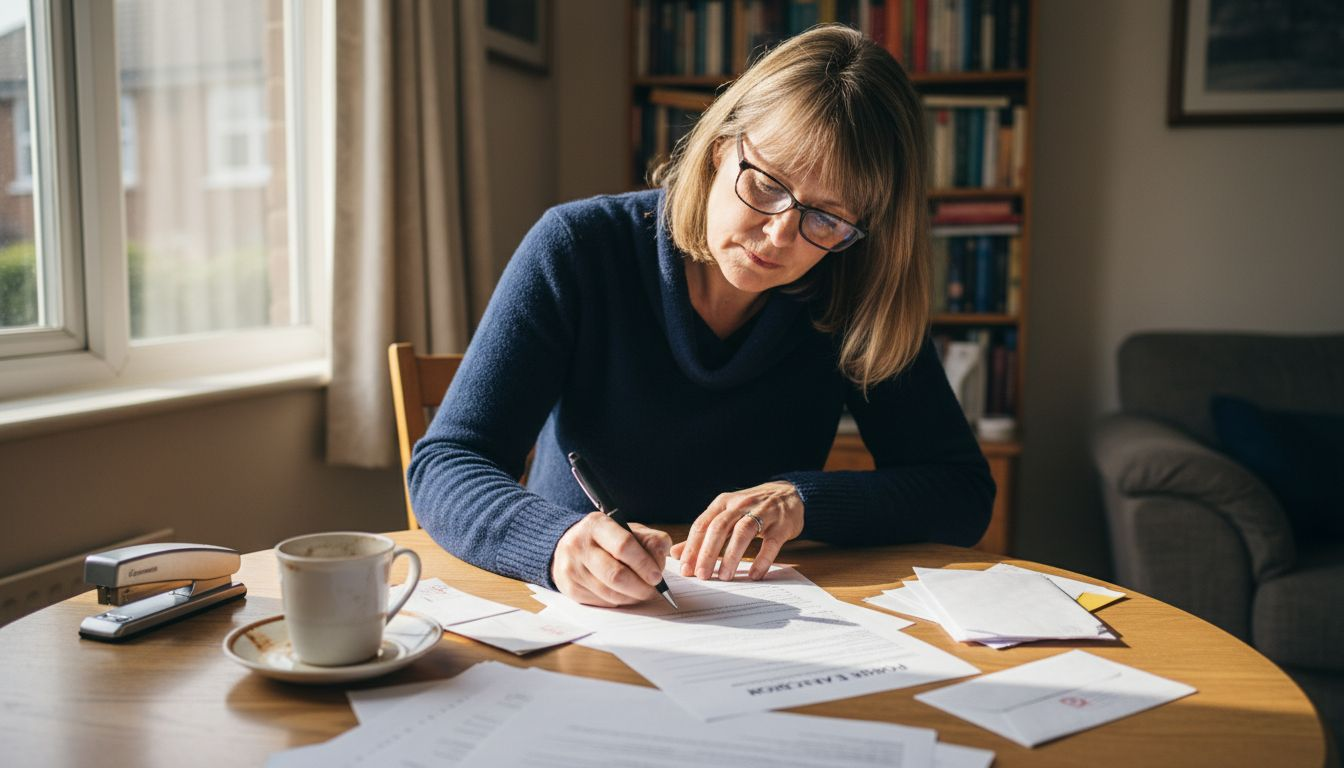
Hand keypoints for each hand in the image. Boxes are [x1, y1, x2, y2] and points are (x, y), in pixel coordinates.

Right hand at [551, 512, 671, 606]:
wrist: (572, 546)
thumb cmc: (608, 539)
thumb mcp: (630, 530)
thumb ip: (651, 540)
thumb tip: (660, 558)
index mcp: (596, 525)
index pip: (624, 546)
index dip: (644, 564)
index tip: (657, 576)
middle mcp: (579, 545)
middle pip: (615, 575)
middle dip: (640, 587)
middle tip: (652, 589)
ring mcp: (572, 568)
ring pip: (609, 593)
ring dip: (632, 597)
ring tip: (641, 592)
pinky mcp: (570, 588)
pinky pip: (601, 602)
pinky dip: (618, 601)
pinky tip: (624, 593)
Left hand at [670, 481, 802, 581]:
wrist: (788, 494)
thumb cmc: (751, 508)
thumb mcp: (726, 515)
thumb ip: (703, 534)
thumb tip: (676, 553)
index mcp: (723, 503)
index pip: (702, 524)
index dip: (692, 547)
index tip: (685, 568)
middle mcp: (740, 504)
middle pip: (719, 527)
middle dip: (708, 552)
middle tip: (701, 575)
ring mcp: (762, 512)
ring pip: (743, 532)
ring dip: (731, 555)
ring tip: (724, 576)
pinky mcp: (781, 524)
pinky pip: (771, 542)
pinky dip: (762, 559)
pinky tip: (755, 575)